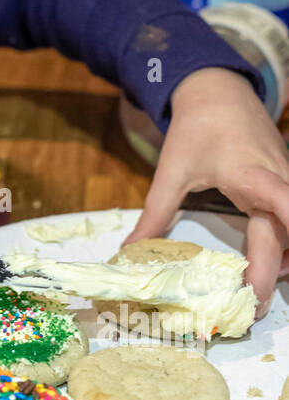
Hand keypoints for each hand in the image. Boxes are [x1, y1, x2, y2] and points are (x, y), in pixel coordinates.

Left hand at [122, 67, 288, 315]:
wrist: (219, 91)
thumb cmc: (195, 128)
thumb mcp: (171, 171)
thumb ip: (154, 214)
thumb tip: (128, 251)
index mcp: (249, 174)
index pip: (282, 203)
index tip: (279, 268)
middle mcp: (277, 178)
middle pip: (288, 233)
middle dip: (274, 274)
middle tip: (253, 308)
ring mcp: (288, 179)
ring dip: (286, 259)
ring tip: (259, 288)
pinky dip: (288, 243)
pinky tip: (272, 262)